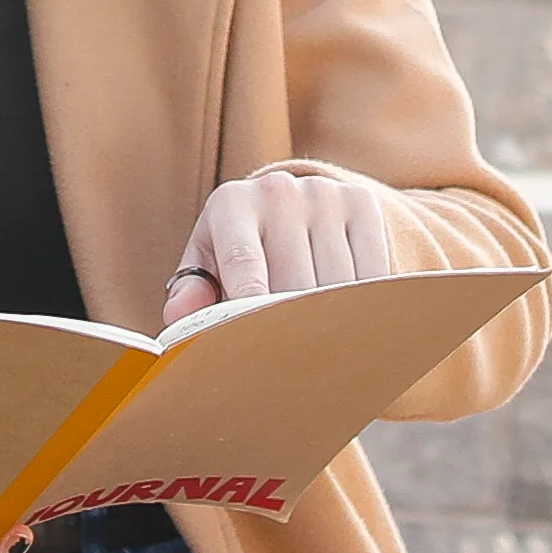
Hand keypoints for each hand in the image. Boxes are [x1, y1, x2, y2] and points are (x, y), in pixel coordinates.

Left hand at [157, 164, 406, 327]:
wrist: (292, 204)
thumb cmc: (240, 248)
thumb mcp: (210, 263)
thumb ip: (193, 292)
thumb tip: (180, 317)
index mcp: (230, 204)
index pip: (243, 264)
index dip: (252, 309)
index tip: (260, 345)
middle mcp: (277, 190)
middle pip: (293, 282)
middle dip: (291, 326)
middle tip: (291, 362)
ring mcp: (323, 194)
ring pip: (335, 282)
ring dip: (330, 320)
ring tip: (318, 342)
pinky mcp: (362, 201)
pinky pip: (370, 271)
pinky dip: (362, 303)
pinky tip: (349, 318)